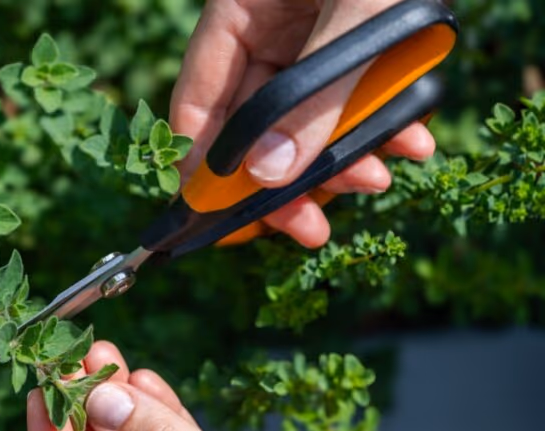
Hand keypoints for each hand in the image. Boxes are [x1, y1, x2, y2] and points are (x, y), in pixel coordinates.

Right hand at [170, 0, 436, 246]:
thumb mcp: (359, 19)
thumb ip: (315, 98)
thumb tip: (270, 177)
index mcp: (238, 14)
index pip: (200, 105)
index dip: (203, 169)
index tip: (216, 221)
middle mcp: (267, 35)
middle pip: (254, 128)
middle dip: (286, 182)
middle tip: (308, 230)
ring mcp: (309, 45)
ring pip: (306, 126)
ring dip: (341, 163)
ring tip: (379, 177)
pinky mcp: (354, 52)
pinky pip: (351, 105)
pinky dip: (379, 130)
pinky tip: (409, 146)